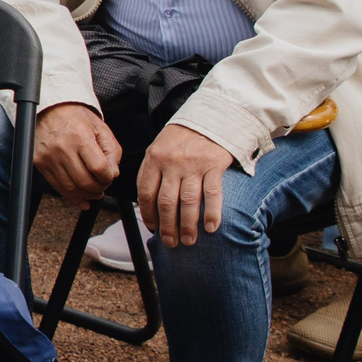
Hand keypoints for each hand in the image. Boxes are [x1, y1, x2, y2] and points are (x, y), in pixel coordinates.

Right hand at [32, 103, 121, 207]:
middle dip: (99, 189)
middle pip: (85, 182)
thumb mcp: (101, 128)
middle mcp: (62, 147)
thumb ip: (112, 151)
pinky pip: (57, 187)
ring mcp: (48, 157)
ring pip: (71, 188)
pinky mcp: (39, 163)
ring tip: (94, 192)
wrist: (50, 108)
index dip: (108, 178)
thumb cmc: (76, 117)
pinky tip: (81, 199)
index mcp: (80, 136)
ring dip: (86, 195)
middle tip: (103, 187)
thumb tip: (112, 174)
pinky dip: (71, 197)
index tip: (109, 177)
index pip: (98, 168)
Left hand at [137, 123, 234, 247]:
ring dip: (188, 226)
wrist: (210, 117)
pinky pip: (212, 193)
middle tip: (171, 244)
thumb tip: (147, 206)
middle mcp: (171, 163)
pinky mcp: (214, 165)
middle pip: (166, 202)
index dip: (148, 215)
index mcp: (154, 159)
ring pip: (188, 202)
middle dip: (168, 227)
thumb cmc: (181, 139)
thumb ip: (151, 173)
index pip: (147, 193)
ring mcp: (193, 164)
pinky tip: (211, 228)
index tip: (153, 229)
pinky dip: (212, 213)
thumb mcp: (158, 149)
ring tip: (188, 241)